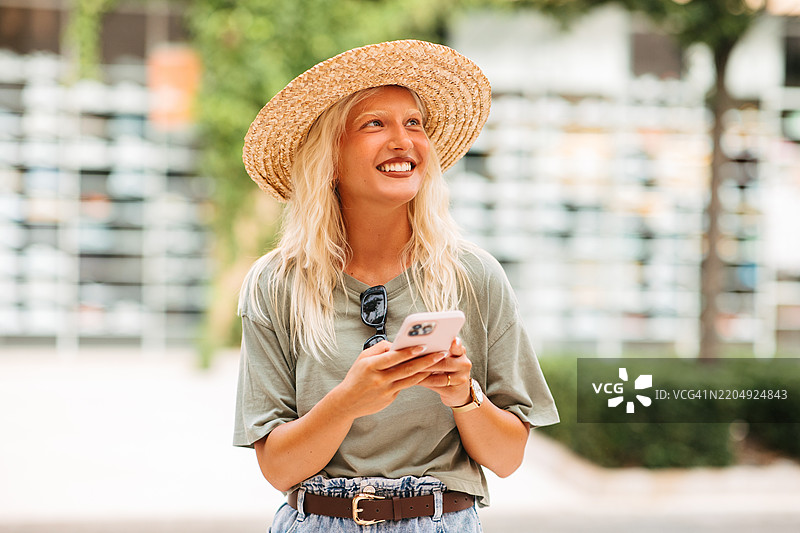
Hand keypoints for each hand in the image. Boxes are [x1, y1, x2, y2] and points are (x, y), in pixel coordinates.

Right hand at [333, 340, 447, 419]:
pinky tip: (428, 372)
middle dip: (425, 360)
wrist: (347, 402)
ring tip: (439, 362)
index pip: (393, 357)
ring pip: (410, 379)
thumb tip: (397, 344)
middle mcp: (379, 378)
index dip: (409, 351)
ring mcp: (386, 390)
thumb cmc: (356, 376)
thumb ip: (379, 348)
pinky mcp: (390, 398)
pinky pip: (406, 386)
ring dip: (426, 370)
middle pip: (406, 369)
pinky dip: (418, 379)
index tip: (423, 345)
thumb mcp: (362, 358)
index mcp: (371, 365)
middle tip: (440, 353)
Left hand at [417, 337, 472, 407]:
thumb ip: (440, 350)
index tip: (451, 340)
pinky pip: (435, 386)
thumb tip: (419, 344)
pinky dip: (423, 382)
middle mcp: (464, 365)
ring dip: (422, 373)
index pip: (458, 347)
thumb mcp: (448, 358)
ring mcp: (461, 379)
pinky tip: (414, 379)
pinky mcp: (454, 391)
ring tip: (410, 370)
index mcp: (461, 354)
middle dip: (426, 361)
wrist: (457, 391)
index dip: (455, 344)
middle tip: (412, 358)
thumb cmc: (448, 370)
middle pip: (444, 363)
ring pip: (438, 377)